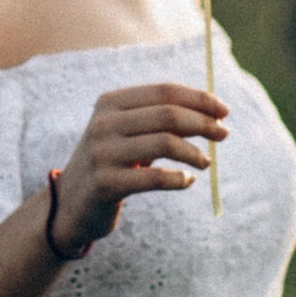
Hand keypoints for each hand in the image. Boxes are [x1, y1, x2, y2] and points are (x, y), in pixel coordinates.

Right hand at [53, 80, 227, 250]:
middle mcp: (104, 123)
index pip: (164, 92)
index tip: (224, 111)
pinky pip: (156, 178)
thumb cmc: (112, 163)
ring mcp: (103, 153)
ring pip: (165, 143)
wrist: (70, 204)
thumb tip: (213, 111)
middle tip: (224, 135)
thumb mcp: (127, 132)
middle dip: (203, 123)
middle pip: (168, 115)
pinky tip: (187, 181)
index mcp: (110, 102)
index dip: (199, 99)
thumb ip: (160, 118)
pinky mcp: (106, 184)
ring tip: (206, 162)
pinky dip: (180, 179)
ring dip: (194, 153)